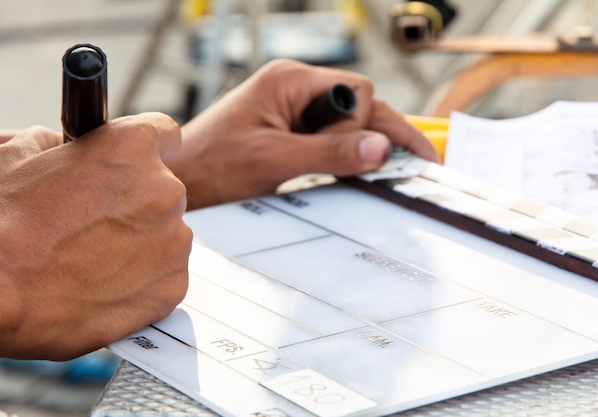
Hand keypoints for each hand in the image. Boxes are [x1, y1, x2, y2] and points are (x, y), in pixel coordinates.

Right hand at [0, 113, 191, 359]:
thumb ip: (60, 145)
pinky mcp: (171, 286)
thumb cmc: (2, 226)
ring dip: (142, 241)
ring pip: (167, 234)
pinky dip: (144, 279)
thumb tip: (65, 148)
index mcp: (132, 147)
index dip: (142, 151)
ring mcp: (172, 241)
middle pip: (163, 189)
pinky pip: (165, 275)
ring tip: (94, 257)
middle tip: (94, 222)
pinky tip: (105, 282)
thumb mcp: (18, 156)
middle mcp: (163, 191)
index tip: (132, 165)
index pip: (163, 134)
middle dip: (135, 201)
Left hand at [167, 59, 439, 208]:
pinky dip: (345, 155)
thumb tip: (380, 147)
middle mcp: (294, 89)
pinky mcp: (287, 131)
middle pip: (357, 105)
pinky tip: (358, 173)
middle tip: (417, 164)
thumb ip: (330, 152)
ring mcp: (291, 110)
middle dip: (379, 133)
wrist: (180, 181)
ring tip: (390, 172)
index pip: (356, 90)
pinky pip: (328, 138)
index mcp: (290, 81)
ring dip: (363, 146)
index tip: (369, 155)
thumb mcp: (275, 160)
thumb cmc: (212, 165)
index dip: (365, 123)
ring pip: (346, 123)